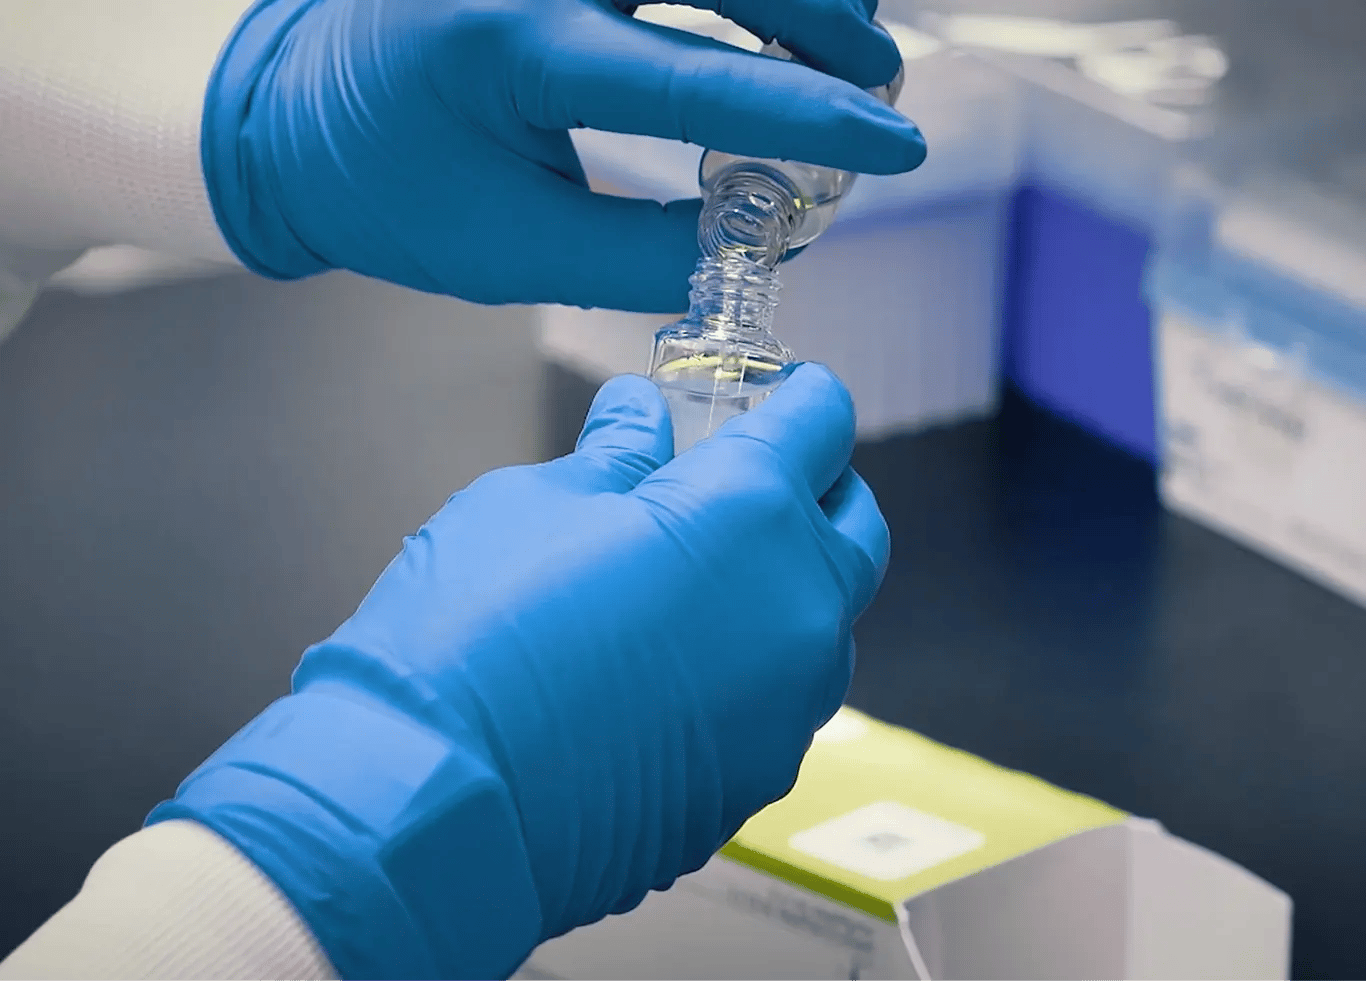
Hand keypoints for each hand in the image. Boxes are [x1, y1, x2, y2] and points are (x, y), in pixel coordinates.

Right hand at [148, 364, 888, 979]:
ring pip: (826, 626)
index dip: (803, 397)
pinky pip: (780, 704)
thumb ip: (612, 456)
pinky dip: (751, 672)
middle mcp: (796, 609)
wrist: (434, 802)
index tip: (789, 393)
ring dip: (788, 590)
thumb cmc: (470, 636)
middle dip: (819, 493)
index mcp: (749, 512)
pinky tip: (675, 672)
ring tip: (705, 585)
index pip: (821, 422)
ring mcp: (786, 707)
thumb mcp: (532, 504)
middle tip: (756, 482)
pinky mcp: (756, 780)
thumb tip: (640, 421)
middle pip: (855, 527)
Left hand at [202, 0, 925, 311]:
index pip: (691, 79)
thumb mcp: (512, 251)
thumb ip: (645, 251)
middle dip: (826, 21)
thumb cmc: (395, 190)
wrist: (300, 115)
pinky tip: (784, 11)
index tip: (896, 149)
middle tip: (880, 90)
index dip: (810, 118)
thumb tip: (763, 239)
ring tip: (854, 53)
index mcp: (514, 50)